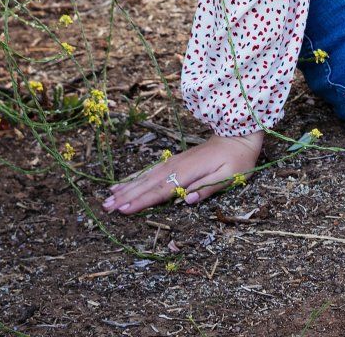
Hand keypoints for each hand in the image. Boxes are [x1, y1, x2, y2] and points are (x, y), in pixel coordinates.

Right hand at [102, 132, 263, 214]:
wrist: (239, 134)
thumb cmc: (238, 159)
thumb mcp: (231, 176)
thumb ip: (208, 187)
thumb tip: (187, 200)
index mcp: (190, 172)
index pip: (162, 190)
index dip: (142, 201)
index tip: (124, 210)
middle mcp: (178, 166)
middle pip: (149, 184)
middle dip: (127, 197)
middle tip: (106, 208)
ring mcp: (175, 162)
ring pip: (147, 177)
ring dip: (127, 188)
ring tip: (108, 198)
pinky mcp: (175, 160)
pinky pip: (151, 171)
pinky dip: (136, 178)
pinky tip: (125, 184)